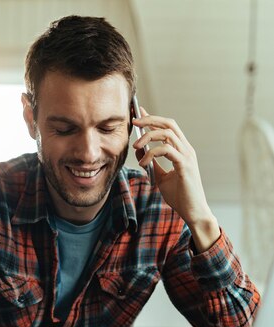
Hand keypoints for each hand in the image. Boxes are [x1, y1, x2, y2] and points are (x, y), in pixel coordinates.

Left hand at [132, 108, 218, 250]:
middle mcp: (186, 149)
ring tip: (136, 146)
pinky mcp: (185, 165)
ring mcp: (187, 156)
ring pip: (167, 133)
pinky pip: (166, 150)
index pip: (168, 127)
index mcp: (182, 150)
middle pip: (169, 124)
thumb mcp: (161, 177)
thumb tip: (140, 152)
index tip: (138, 114)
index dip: (153, 118)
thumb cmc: (180, 196)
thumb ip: (153, 164)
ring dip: (148, 136)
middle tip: (133, 122)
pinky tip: (144, 162)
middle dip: (150, 119)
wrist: (193, 211)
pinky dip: (152, 153)